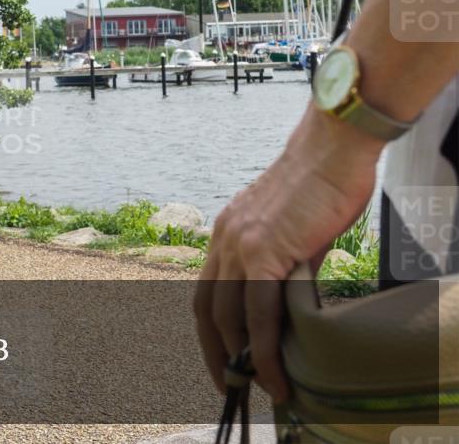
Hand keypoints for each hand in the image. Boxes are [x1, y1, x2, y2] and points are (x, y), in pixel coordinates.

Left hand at [194, 106, 383, 402]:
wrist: (331, 149)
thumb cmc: (321, 184)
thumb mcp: (290, 227)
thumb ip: (284, 260)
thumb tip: (291, 294)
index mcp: (227, 232)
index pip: (206, 290)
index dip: (209, 329)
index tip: (220, 357)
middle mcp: (225, 239)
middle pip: (206, 308)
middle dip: (213, 351)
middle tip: (228, 384)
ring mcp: (241, 245)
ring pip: (230, 315)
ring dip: (240, 359)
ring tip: (260, 388)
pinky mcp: (266, 251)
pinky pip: (259, 311)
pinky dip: (264, 349)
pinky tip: (275, 374)